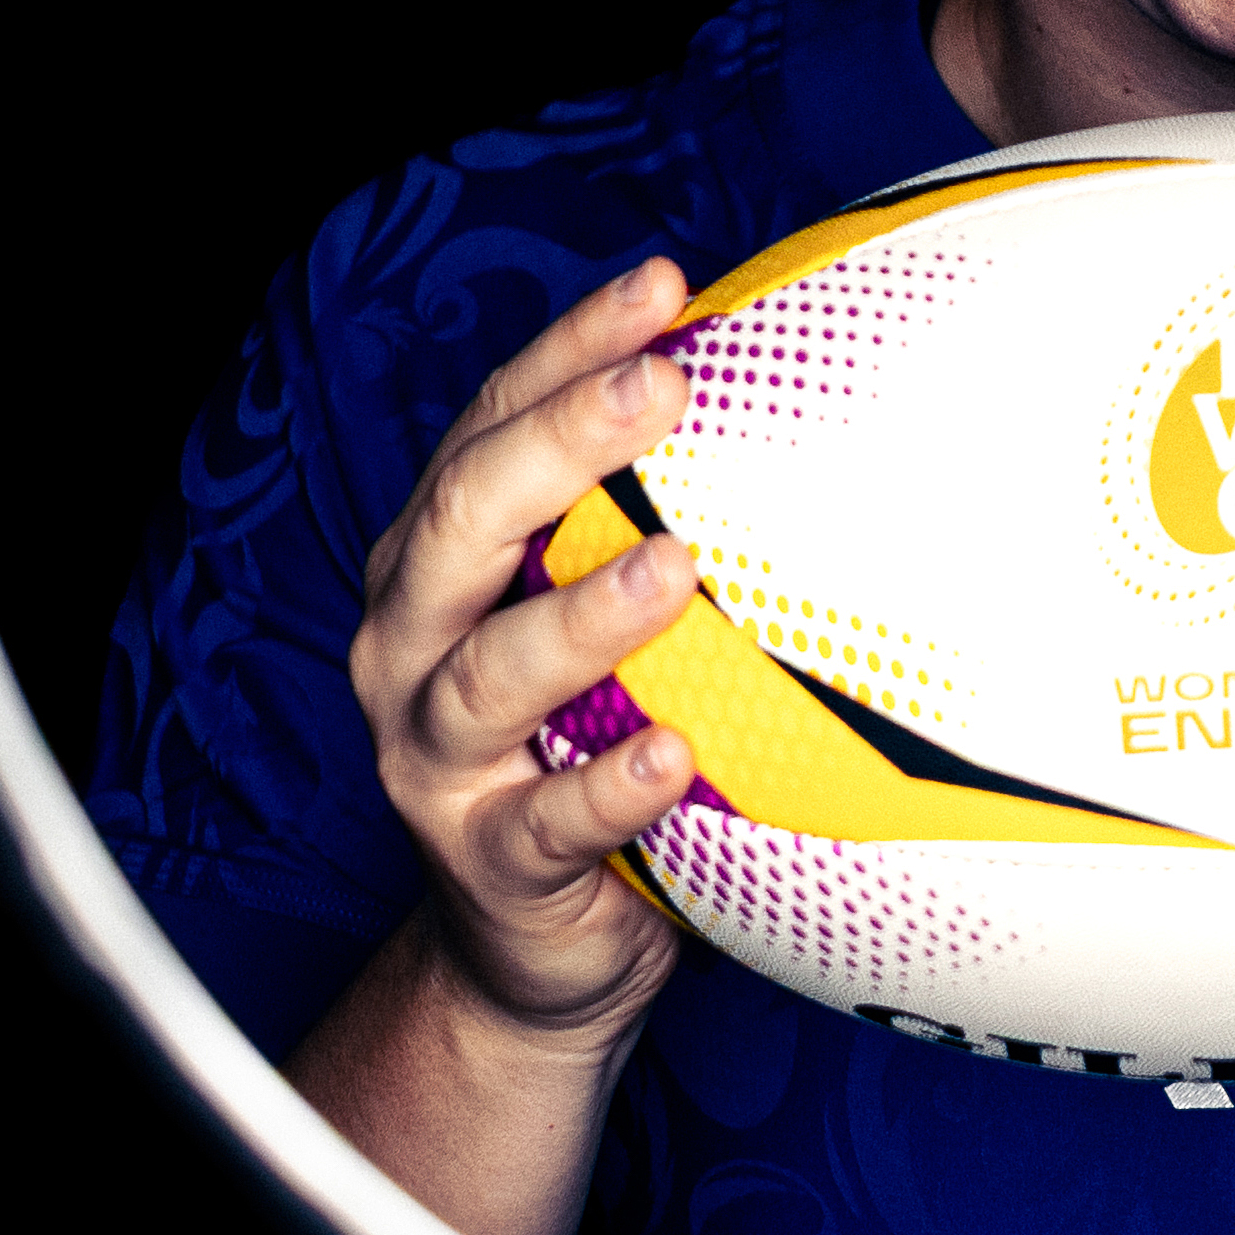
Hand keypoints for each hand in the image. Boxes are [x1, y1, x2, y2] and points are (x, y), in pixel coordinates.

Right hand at [338, 256, 712, 1052]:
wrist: (536, 948)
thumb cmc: (593, 744)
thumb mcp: (617, 627)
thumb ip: (671, 526)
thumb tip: (818, 403)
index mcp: (445, 558)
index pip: (495, 424)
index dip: (570, 348)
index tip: (666, 286)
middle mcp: (415, 639)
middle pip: (468, 516)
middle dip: (562, 442)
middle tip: (665, 387)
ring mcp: (436, 755)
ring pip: (491, 669)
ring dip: (584, 611)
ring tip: (677, 563)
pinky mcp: (484, 860)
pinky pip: (546, 821)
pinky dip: (610, 790)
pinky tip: (679, 756)